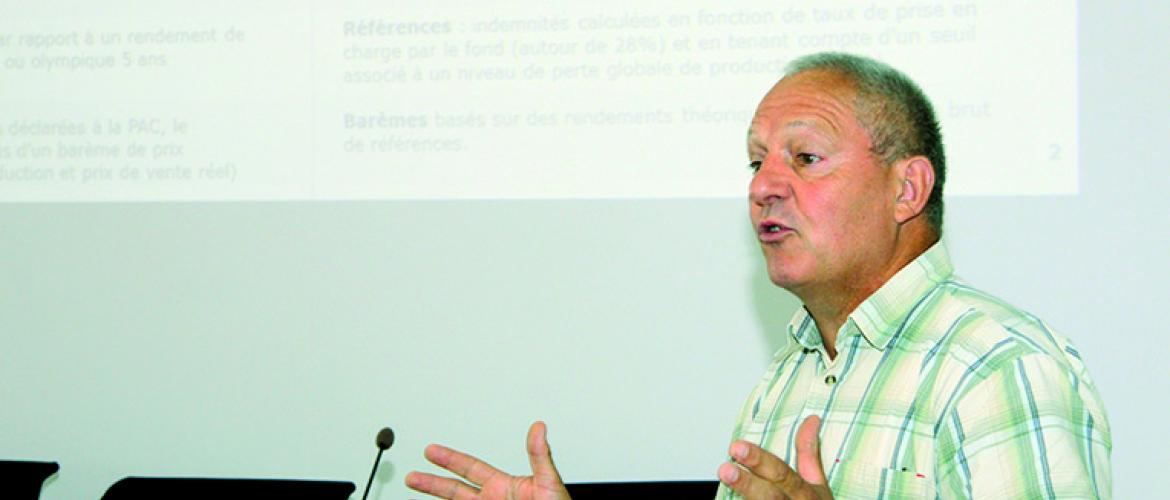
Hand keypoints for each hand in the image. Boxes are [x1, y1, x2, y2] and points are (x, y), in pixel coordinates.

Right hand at [405, 421, 570, 499]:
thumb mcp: (549, 482)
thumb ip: (539, 455)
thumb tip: (539, 427)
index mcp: (503, 486)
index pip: (470, 468)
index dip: (449, 459)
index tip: (430, 450)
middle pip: (454, 491)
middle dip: (432, 483)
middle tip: (412, 475)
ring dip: (435, 499)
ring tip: (415, 492)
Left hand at [718, 415, 831, 499]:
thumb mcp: (818, 486)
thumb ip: (809, 455)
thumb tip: (811, 420)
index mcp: (805, 494)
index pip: (782, 474)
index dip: (760, 461)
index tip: (736, 447)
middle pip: (771, 497)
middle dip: (748, 484)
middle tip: (725, 469)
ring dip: (745, 498)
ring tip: (724, 481)